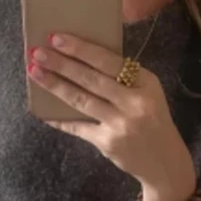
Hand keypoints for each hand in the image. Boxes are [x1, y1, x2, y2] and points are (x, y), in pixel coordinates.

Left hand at [27, 33, 196, 200]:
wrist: (165, 162)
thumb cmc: (152, 121)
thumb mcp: (148, 94)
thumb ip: (124, 79)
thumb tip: (82, 59)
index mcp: (146, 82)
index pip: (108, 61)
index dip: (80, 49)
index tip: (56, 38)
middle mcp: (134, 102)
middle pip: (91, 78)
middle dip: (61, 64)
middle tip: (37, 53)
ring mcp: (121, 124)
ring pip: (82, 100)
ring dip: (55, 85)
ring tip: (35, 73)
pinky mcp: (108, 143)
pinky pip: (78, 127)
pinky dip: (59, 119)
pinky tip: (43, 111)